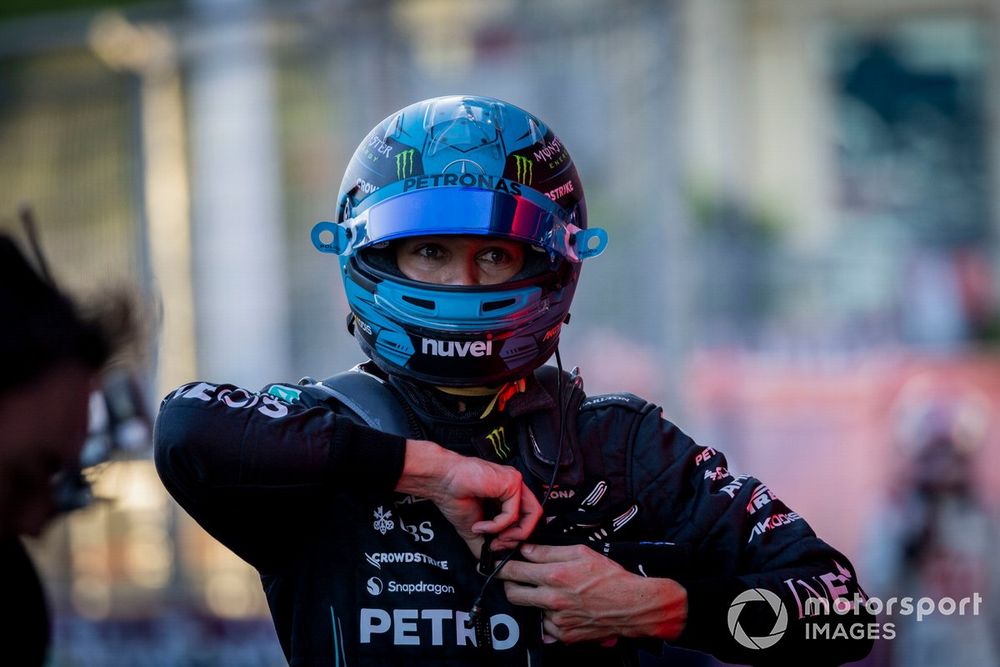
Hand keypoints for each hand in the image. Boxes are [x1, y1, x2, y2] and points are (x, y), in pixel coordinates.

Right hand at [396, 439, 541, 555]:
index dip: (515, 537)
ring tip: (492, 539)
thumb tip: (489, 561)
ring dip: (511, 535)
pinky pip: (513, 514)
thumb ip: (485, 543)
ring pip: (531, 516)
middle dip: (516, 539)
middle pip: (534, 518)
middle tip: (496, 546)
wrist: (441, 482)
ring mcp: (515, 483)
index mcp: (509, 495)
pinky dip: (497, 526)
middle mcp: (515, 487)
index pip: (527, 519)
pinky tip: (480, 525)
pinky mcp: (512, 482)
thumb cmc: (454, 497)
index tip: (495, 546)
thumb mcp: (473, 528)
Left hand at [498, 543, 686, 644]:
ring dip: (534, 600)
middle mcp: (552, 599)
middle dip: (509, 584)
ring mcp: (557, 620)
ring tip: (551, 592)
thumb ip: (549, 551)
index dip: (500, 567)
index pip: (514, 571)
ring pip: (531, 609)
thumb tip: (527, 549)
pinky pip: (546, 626)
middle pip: (513, 594)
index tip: (496, 564)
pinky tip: (564, 607)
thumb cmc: (611, 577)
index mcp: (555, 575)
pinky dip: (550, 616)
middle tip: (515, 578)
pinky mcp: (564, 635)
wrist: (632, 606)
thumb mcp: (581, 552)